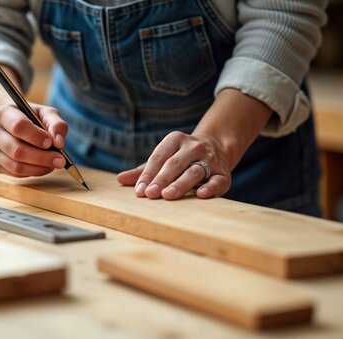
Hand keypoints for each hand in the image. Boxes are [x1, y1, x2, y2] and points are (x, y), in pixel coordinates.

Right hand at [0, 65, 67, 176]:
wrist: (10, 123)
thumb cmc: (31, 117)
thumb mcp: (46, 113)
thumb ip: (56, 124)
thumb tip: (59, 143)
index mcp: (3, 113)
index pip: (18, 126)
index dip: (36, 137)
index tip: (50, 143)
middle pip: (17, 150)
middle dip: (42, 157)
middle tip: (60, 160)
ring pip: (16, 166)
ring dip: (39, 168)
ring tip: (54, 164)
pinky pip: (15, 174)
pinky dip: (32, 173)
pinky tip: (42, 167)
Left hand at [117, 131, 231, 199]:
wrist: (217, 147)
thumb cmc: (181, 158)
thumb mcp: (163, 159)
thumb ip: (142, 170)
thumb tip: (119, 180)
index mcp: (175, 140)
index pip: (159, 157)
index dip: (148, 174)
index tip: (139, 190)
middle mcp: (193, 147)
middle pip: (174, 164)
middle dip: (161, 179)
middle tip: (151, 194)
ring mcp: (209, 159)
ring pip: (194, 171)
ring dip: (180, 184)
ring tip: (168, 195)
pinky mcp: (223, 173)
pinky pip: (217, 180)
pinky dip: (210, 187)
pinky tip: (200, 195)